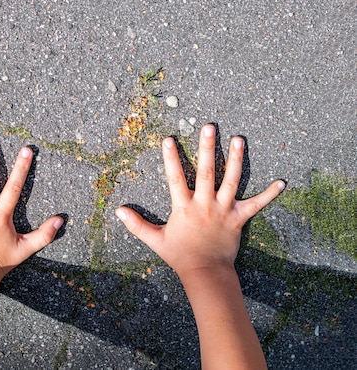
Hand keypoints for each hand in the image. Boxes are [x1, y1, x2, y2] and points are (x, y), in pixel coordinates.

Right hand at [116, 124, 284, 277]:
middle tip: (210, 127)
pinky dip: (269, 194)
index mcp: (184, 207)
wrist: (206, 273)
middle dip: (207, 148)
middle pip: (207, 172)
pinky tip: (282, 182)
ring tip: (239, 139)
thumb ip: (137, 224)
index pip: (175, 178)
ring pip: (231, 181)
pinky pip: (256, 205)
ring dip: (236, 159)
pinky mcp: (238, 219)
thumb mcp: (155, 240)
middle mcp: (204, 204)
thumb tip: (118, 211)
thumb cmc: (180, 256)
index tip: (168, 139)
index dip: (171, 158)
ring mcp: (223, 210)